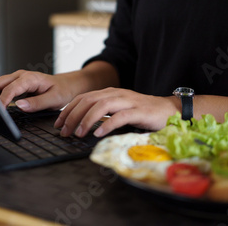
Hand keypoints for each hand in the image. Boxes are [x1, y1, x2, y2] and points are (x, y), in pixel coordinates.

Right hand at [0, 70, 76, 111]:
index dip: (2, 101)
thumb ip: (37, 104)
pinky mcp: (16, 83)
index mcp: (30, 78)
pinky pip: (2, 87)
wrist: (67, 85)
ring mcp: (17, 78)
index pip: (10, 89)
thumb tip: (19, 106)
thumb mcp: (54, 99)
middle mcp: (21, 76)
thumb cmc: (62, 91)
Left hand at [54, 87, 178, 137]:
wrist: (169, 110)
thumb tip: (80, 123)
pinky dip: (107, 125)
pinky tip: (98, 134)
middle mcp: (116, 94)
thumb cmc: (142, 113)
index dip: (68, 110)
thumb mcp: (119, 109)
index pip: (83, 98)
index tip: (58, 123)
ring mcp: (128, 102)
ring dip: (87, 120)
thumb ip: (103, 112)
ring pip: (101, 106)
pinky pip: (120, 117)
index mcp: (109, 93)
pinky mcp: (139, 112)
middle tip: (64, 132)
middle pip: (88, 101)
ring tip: (78, 134)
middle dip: (73, 116)